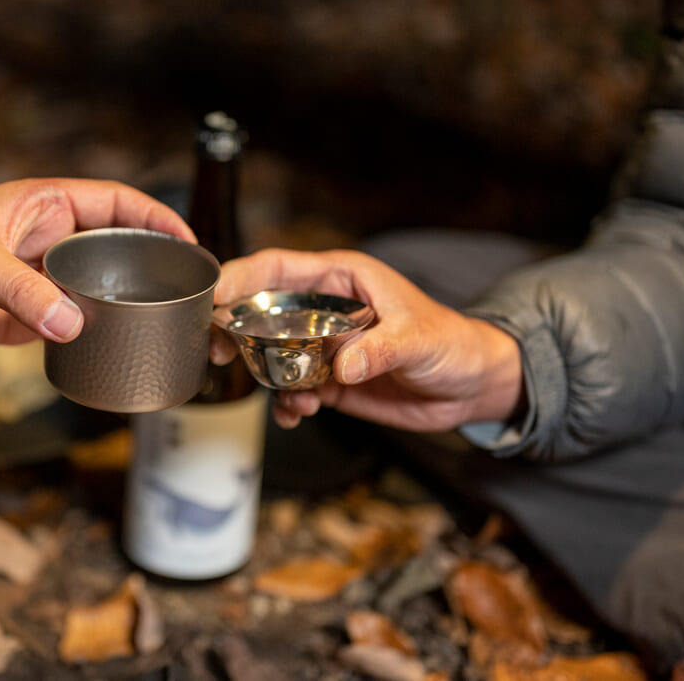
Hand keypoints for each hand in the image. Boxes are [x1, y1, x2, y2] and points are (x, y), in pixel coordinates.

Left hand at [0, 178, 192, 351]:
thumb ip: (20, 290)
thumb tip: (71, 324)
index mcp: (43, 207)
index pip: (115, 203)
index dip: (154, 217)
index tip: (186, 241)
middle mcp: (49, 243)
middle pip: (117, 250)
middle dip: (151, 267)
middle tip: (185, 292)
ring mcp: (40, 283)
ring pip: (98, 292)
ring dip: (125, 307)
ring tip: (163, 324)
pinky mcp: (26, 320)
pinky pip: (71, 327)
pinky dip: (94, 337)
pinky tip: (117, 348)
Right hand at [212, 248, 524, 430]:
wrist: (471, 386)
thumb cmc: (452, 343)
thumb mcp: (420, 339)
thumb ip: (381, 348)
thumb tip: (343, 366)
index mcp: (341, 280)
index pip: (277, 268)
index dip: (240, 277)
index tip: (212, 296)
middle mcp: (323, 309)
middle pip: (260, 310)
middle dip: (234, 330)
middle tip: (217, 352)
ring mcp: (322, 346)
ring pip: (270, 353)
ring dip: (261, 375)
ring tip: (281, 397)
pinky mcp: (328, 379)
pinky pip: (291, 389)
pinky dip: (286, 404)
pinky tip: (297, 414)